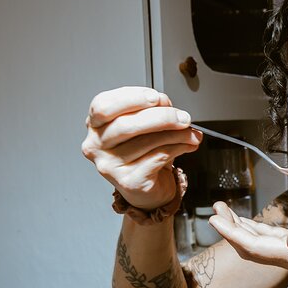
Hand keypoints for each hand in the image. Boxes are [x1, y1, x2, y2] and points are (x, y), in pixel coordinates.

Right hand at [81, 86, 202, 209]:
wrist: (148, 190)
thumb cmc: (144, 154)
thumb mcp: (145, 126)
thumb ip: (150, 110)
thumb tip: (163, 102)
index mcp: (96, 126)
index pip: (103, 106)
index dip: (131, 98)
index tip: (157, 97)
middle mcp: (96, 146)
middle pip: (125, 124)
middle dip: (161, 116)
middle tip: (183, 117)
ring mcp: (110, 166)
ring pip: (146, 141)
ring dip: (176, 134)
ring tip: (191, 133)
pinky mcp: (129, 182)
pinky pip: (157, 158)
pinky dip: (178, 148)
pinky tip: (187, 145)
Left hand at [209, 202, 287, 287]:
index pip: (255, 247)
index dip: (232, 234)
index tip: (214, 220)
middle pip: (251, 246)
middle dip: (230, 229)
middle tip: (214, 209)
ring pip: (259, 243)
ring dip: (240, 228)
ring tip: (224, 211)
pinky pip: (271, 240)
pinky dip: (257, 230)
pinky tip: (250, 223)